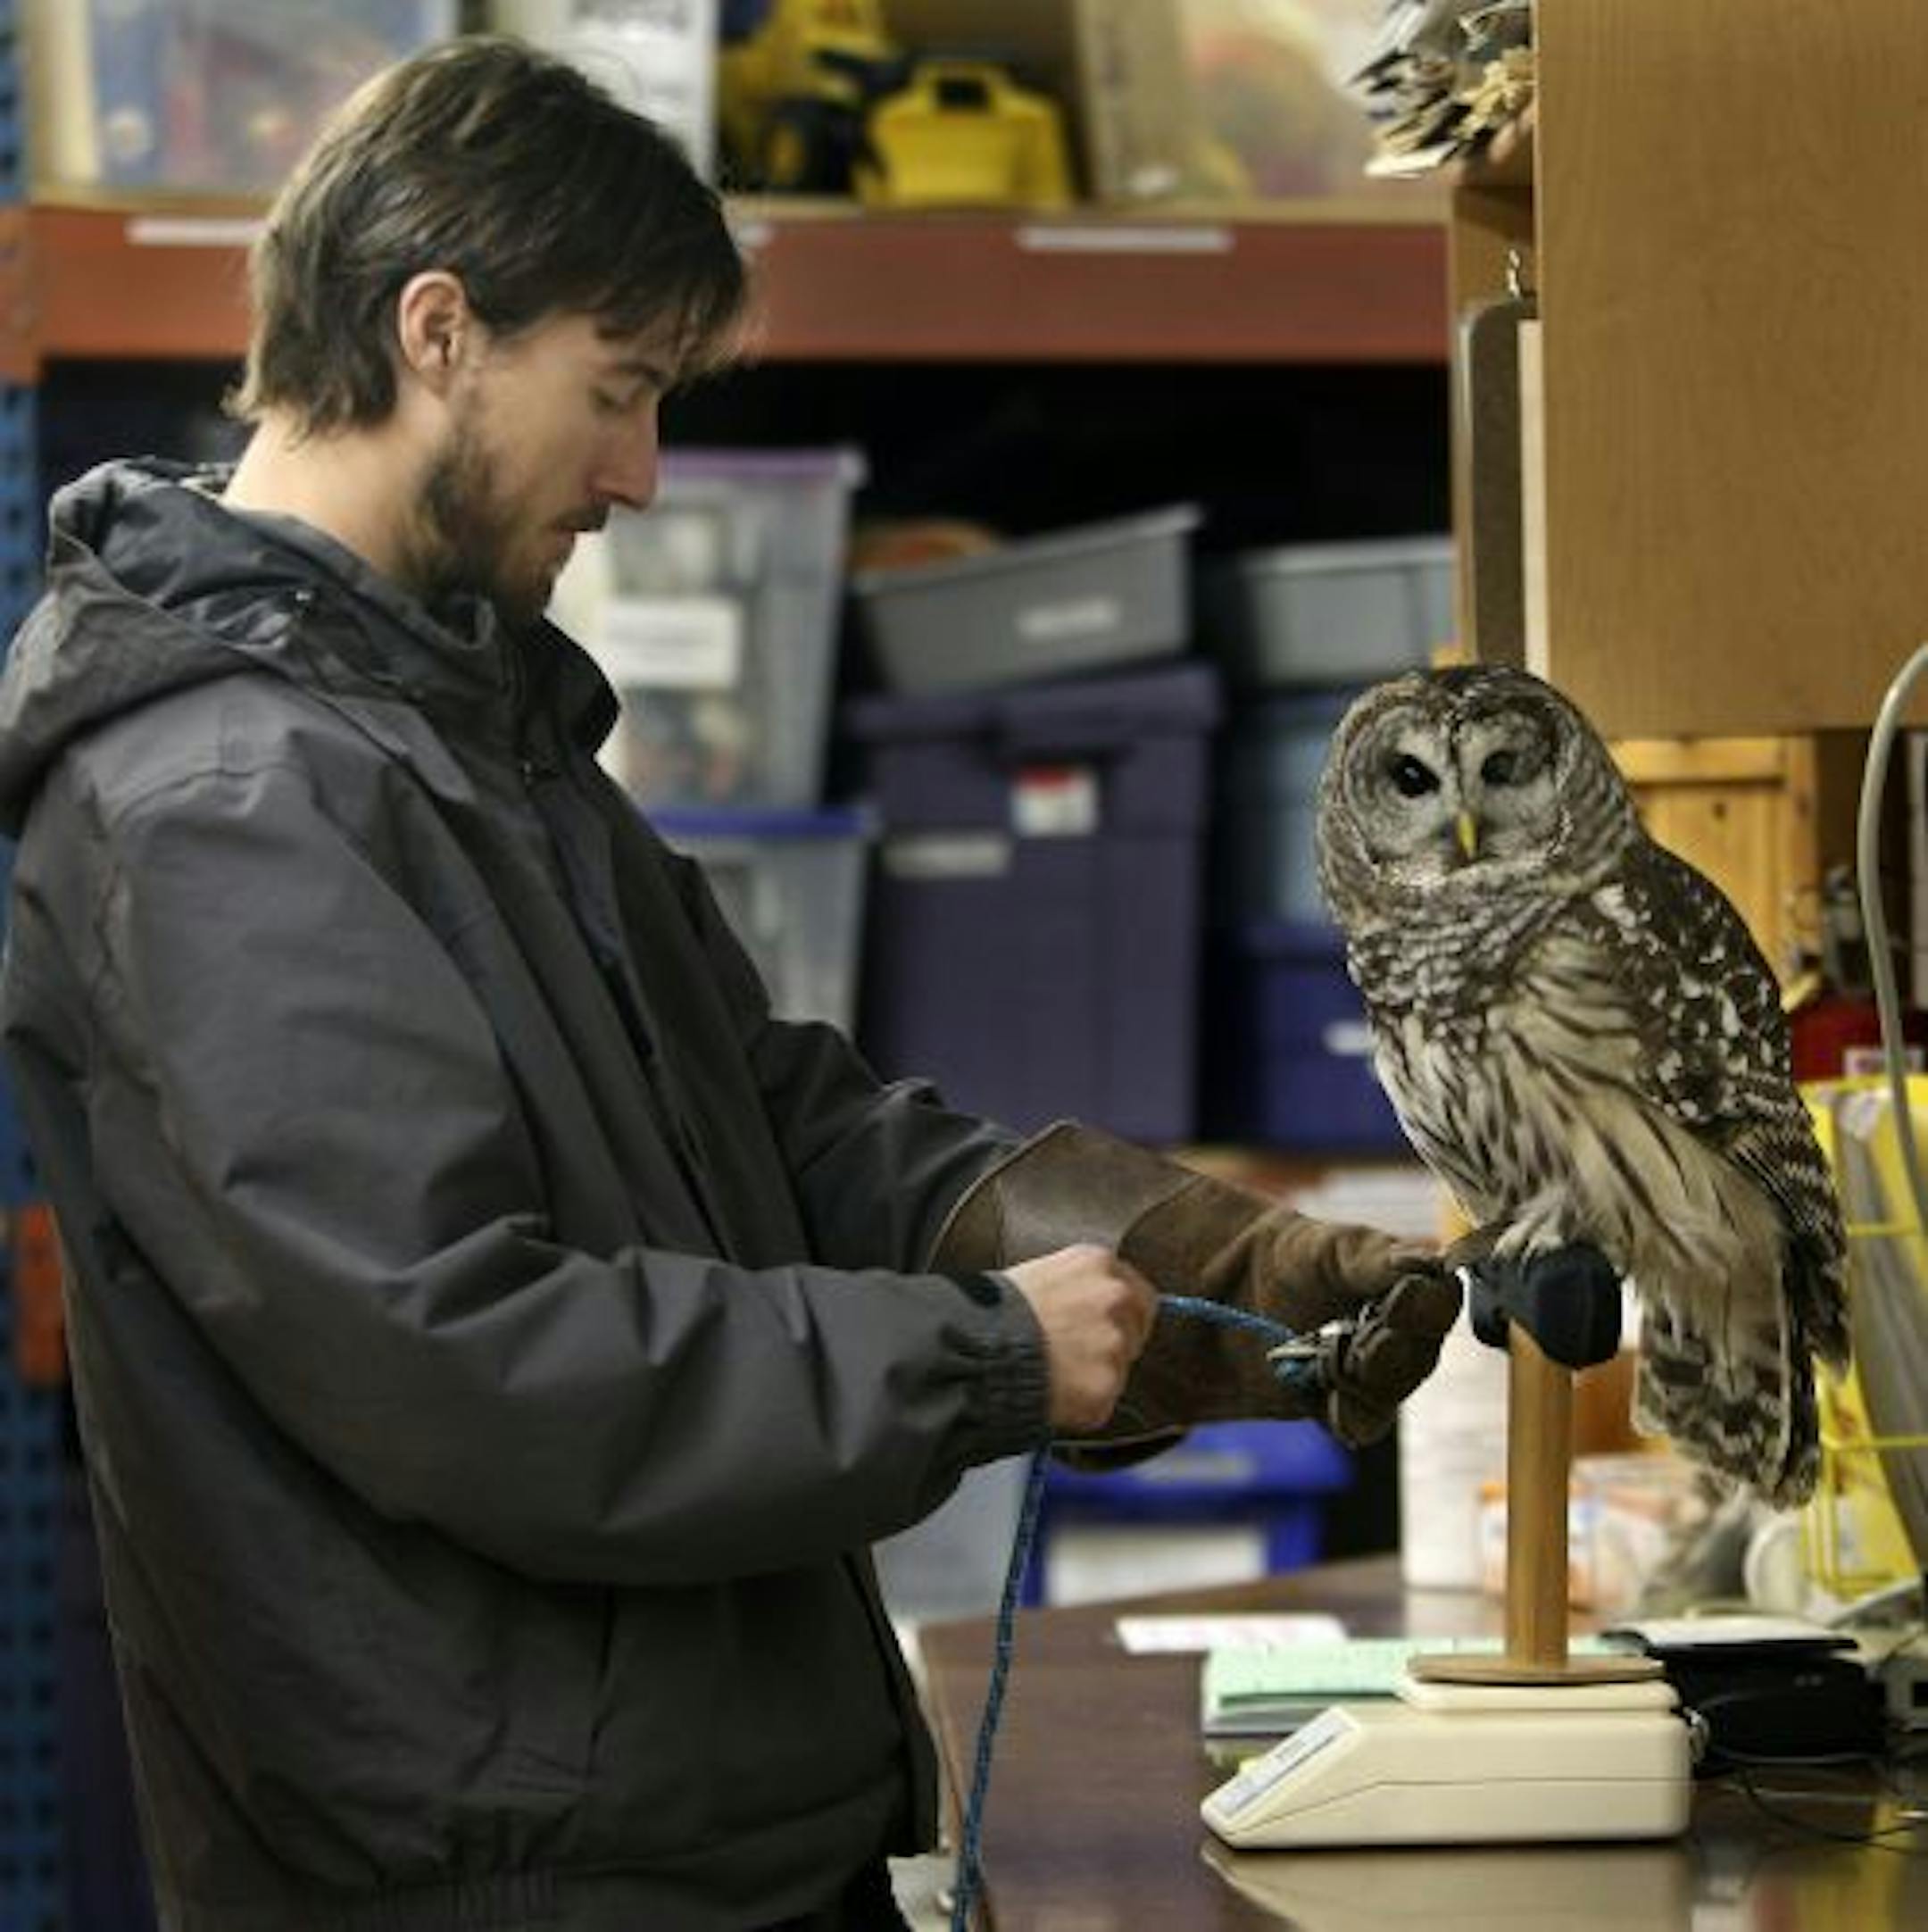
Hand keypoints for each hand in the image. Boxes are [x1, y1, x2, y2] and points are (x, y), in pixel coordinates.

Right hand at [1005, 1244, 1157, 1434]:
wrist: (973, 1352)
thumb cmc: (990, 1313)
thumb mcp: (1036, 1276)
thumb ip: (1074, 1287)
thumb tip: (1087, 1305)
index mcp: (1096, 1263)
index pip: (1136, 1290)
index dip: (1119, 1313)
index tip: (1106, 1325)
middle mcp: (1114, 1298)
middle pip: (1135, 1328)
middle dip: (1112, 1343)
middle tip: (1075, 1353)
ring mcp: (1113, 1344)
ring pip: (1119, 1367)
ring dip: (1095, 1374)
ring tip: (1053, 1372)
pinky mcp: (1106, 1387)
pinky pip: (1101, 1401)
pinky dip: (1082, 1405)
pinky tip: (1053, 1392)